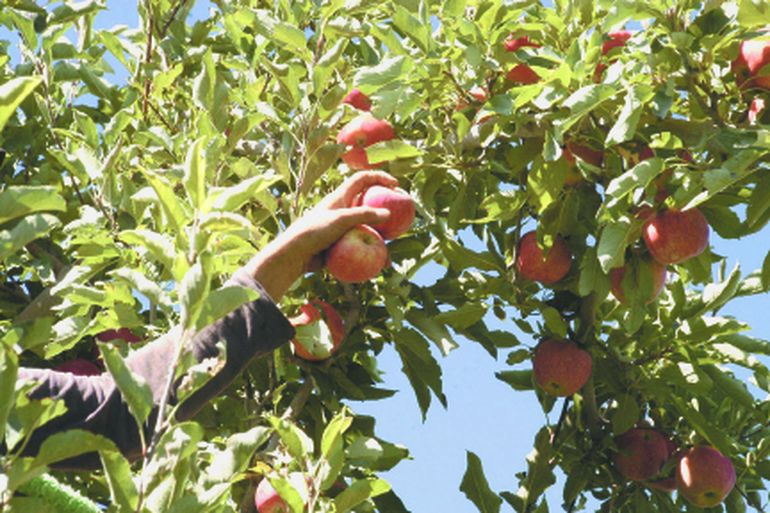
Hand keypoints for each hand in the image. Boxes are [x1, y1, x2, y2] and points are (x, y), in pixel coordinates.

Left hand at [246, 171, 397, 299]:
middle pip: (369, 204)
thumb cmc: (313, 231)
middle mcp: (342, 210)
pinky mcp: (340, 244)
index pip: (363, 179)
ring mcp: (342, 228)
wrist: (294, 255)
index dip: (380, 177)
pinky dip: (372, 253)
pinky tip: (382, 264)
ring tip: (393, 244)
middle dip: (385, 208)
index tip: (395, 185)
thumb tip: (388, 214)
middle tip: (401, 216)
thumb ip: (364, 215)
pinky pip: (360, 247)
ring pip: (367, 228)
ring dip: (381, 236)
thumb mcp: (340, 220)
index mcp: (340, 197)